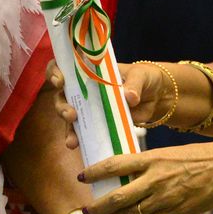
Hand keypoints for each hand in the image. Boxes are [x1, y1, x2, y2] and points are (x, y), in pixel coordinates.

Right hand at [49, 60, 172, 149]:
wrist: (157, 97)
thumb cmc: (144, 78)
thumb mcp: (140, 76)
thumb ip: (134, 84)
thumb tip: (129, 97)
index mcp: (90, 70)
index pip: (64, 67)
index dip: (55, 72)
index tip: (60, 81)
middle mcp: (85, 88)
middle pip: (62, 95)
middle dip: (61, 105)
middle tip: (71, 114)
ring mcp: (90, 108)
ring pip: (69, 116)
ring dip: (67, 127)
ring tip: (72, 138)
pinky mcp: (98, 124)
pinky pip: (83, 132)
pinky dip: (79, 139)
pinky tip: (77, 146)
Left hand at [82, 141, 212, 213]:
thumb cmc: (197, 157)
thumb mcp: (167, 154)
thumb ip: (147, 164)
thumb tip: (125, 172)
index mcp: (151, 158)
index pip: (114, 164)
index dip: (95, 171)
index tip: (82, 175)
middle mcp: (154, 179)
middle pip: (117, 196)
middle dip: (98, 205)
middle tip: (85, 209)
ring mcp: (164, 197)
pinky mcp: (174, 212)